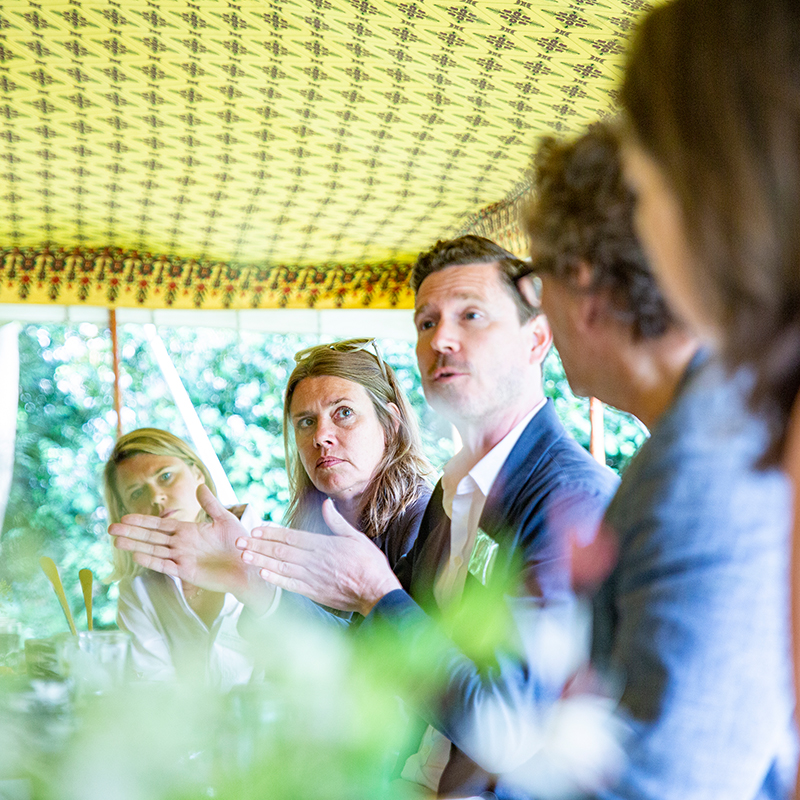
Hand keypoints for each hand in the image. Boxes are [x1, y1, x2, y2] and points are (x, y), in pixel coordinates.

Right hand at [109, 486, 275, 612]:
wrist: (249, 566)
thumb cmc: (239, 544)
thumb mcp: (225, 519)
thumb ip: (211, 505)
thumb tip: (200, 486)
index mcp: (189, 531)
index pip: (160, 525)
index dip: (143, 521)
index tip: (125, 516)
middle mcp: (182, 544)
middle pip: (152, 536)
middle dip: (132, 531)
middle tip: (110, 527)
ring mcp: (183, 558)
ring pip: (154, 549)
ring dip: (136, 544)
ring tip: (116, 540)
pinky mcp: (187, 572)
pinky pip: (166, 564)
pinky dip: (152, 560)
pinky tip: (137, 555)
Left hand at [236, 498, 401, 615]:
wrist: (377, 592)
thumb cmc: (369, 564)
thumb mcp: (355, 537)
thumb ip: (337, 522)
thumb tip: (326, 504)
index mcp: (323, 544)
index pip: (292, 536)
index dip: (272, 532)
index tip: (256, 528)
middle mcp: (314, 560)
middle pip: (281, 550)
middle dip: (259, 544)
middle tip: (239, 540)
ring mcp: (313, 577)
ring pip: (281, 566)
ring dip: (261, 560)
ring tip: (244, 555)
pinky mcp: (314, 592)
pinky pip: (291, 585)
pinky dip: (275, 579)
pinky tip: (262, 574)